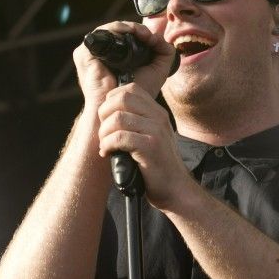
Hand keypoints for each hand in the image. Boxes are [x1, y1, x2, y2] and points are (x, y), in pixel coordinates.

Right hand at [74, 21, 175, 105]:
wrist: (123, 107)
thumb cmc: (138, 92)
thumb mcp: (157, 69)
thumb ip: (164, 52)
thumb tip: (158, 36)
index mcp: (116, 56)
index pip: (126, 35)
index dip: (139, 32)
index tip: (152, 37)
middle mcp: (102, 54)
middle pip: (118, 30)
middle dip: (135, 28)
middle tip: (148, 34)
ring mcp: (91, 53)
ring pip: (109, 29)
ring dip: (127, 27)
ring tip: (142, 33)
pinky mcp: (84, 54)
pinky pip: (100, 34)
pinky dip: (116, 29)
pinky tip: (129, 33)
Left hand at [97, 83, 194, 209]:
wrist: (175, 189)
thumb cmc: (156, 165)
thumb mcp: (150, 136)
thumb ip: (136, 121)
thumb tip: (107, 110)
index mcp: (157, 112)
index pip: (130, 88)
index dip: (111, 99)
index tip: (107, 118)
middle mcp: (158, 117)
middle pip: (121, 98)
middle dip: (104, 114)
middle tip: (103, 132)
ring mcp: (156, 131)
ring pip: (117, 118)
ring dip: (104, 132)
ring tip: (105, 145)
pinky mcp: (151, 147)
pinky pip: (120, 137)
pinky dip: (107, 145)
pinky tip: (108, 153)